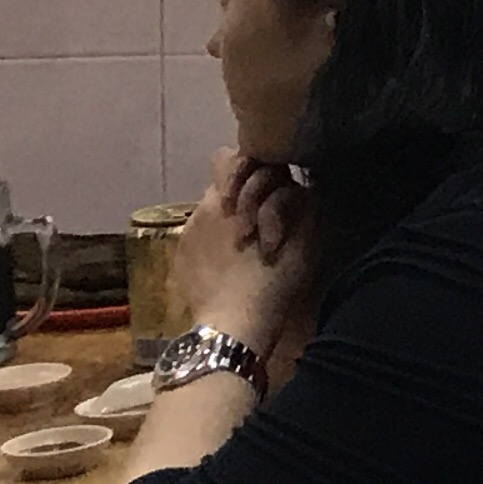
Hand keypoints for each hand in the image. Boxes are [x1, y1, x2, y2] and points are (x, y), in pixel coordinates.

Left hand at [176, 147, 315, 355]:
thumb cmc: (272, 283)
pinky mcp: (180, 253)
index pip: (232, 156)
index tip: (270, 185)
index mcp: (234, 196)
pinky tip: (227, 263)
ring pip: (211, 206)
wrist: (232, 327)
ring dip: (229, 215)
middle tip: (258, 216)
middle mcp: (205, 205)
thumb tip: (296, 186)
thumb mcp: (303, 239)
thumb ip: (299, 201)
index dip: (251, 165)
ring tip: (245, 243)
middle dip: (242, 189)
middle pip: (221, 178)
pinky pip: (198, 232)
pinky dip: (213, 239)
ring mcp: (188, 230)